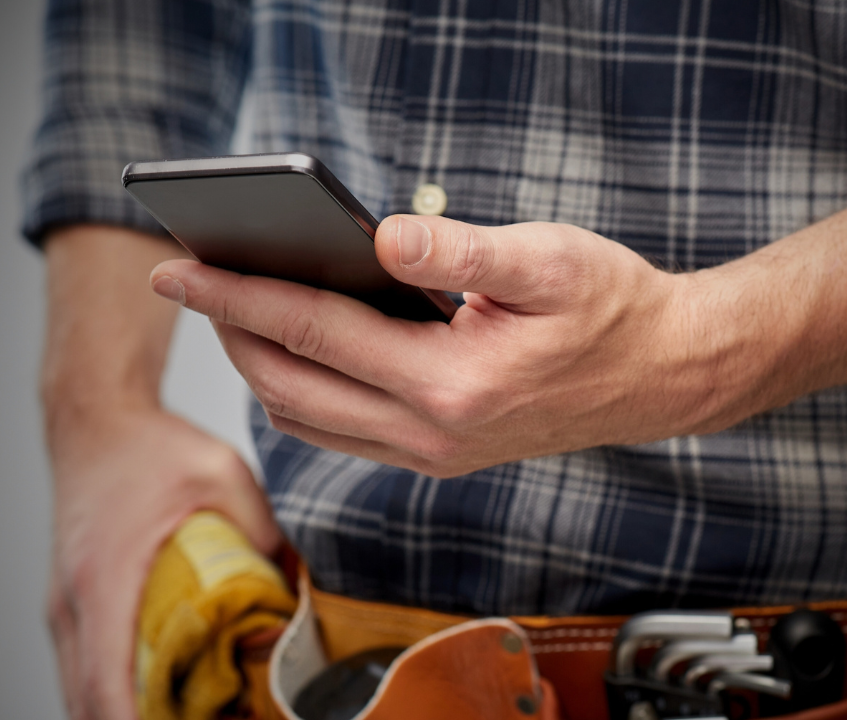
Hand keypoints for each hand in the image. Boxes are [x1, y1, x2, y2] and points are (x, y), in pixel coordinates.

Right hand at [47, 409, 279, 719]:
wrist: (97, 419)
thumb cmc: (151, 445)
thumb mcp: (222, 475)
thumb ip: (261, 530)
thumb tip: (300, 582)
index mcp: (106, 578)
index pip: (108, 681)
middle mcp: (75, 604)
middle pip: (90, 701)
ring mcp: (67, 608)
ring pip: (84, 691)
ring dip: (135, 712)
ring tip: (199, 715)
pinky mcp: (74, 604)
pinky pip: (88, 667)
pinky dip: (122, 689)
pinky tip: (170, 690)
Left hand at [150, 170, 846, 479]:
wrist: (666, 376)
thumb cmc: (615, 309)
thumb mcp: (548, 260)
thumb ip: (460, 249)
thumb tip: (379, 238)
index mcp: (452, 384)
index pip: (313, 332)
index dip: (237, 295)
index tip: (180, 267)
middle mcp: (432, 434)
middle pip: (292, 385)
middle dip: (232, 332)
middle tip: (197, 281)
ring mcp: (435, 454)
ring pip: (310, 419)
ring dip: (264, 366)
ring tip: (240, 310)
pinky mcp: (442, 455)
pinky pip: (345, 432)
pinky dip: (305, 391)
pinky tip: (304, 350)